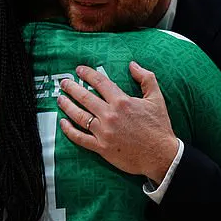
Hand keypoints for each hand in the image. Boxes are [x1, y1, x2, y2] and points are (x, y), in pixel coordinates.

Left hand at [57, 61, 178, 183]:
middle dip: (71, 87)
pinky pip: (80, 138)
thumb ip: (146, 78)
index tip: (79, 70)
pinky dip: (69, 130)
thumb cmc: (159, 127)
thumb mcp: (157, 98)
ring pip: (79, 116)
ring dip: (67, 105)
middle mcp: (110, 115)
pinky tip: (62, 123)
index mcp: (122, 101)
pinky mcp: (101, 148)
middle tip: (64, 82)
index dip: (87, 74)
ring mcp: (104, 132)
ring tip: (60, 99)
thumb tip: (133, 65)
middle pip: (84, 97)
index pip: (99, 82)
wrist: (161, 155)